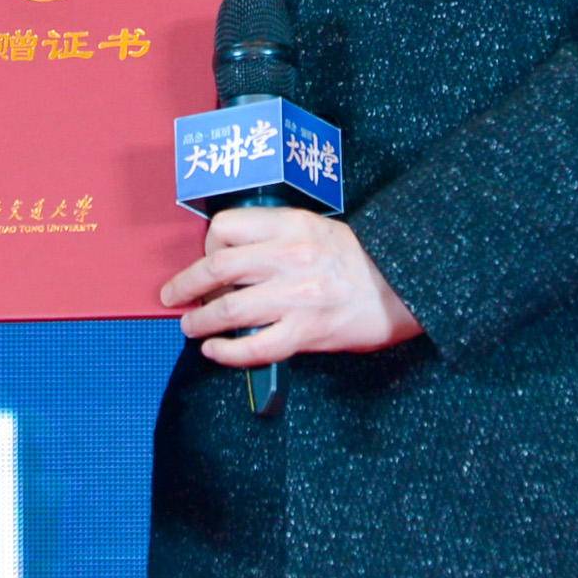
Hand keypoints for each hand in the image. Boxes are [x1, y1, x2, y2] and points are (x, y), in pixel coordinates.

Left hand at [159, 208, 422, 366]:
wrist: (405, 285)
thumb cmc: (359, 259)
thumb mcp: (316, 229)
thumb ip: (275, 237)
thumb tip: (231, 258)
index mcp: (291, 225)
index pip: (226, 228)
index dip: (206, 245)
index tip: (205, 259)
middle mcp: (289, 257)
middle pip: (217, 268)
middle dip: (186, 284)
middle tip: (171, 296)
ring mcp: (297, 296)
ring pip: (229, 308)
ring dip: (200, 320)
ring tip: (190, 326)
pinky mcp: (307, 331)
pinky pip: (255, 346)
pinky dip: (227, 352)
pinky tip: (215, 351)